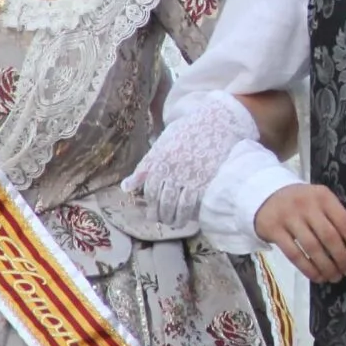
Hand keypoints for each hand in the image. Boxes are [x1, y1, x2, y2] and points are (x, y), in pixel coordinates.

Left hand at [124, 91, 257, 227]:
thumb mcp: (163, 143)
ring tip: (175, 223)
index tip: (152, 212)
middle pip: (164, 202)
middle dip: (162, 215)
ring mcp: (192, 177)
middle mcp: (174, 170)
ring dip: (176, 219)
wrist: (219, 122)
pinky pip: (197, 204)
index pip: (151, 191)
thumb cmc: (189, 131)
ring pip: (179, 207)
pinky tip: (191, 217)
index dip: (151, 204)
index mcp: (161, 160)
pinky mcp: (208, 182)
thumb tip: (127, 187)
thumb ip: (146, 165)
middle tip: (163, 220)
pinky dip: (192, 214)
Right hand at [256, 183, 345, 282]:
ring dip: (327, 266)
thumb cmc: (301, 203)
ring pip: (312, 248)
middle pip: (330, 237)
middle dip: (343, 258)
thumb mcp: (319, 201)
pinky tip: (318, 277)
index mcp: (324, 196)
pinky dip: (308, 268)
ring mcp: (289, 217)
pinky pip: (294, 254)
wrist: (265, 196)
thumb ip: (335, 218)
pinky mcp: (274, 230)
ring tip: (335, 277)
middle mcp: (307, 205)